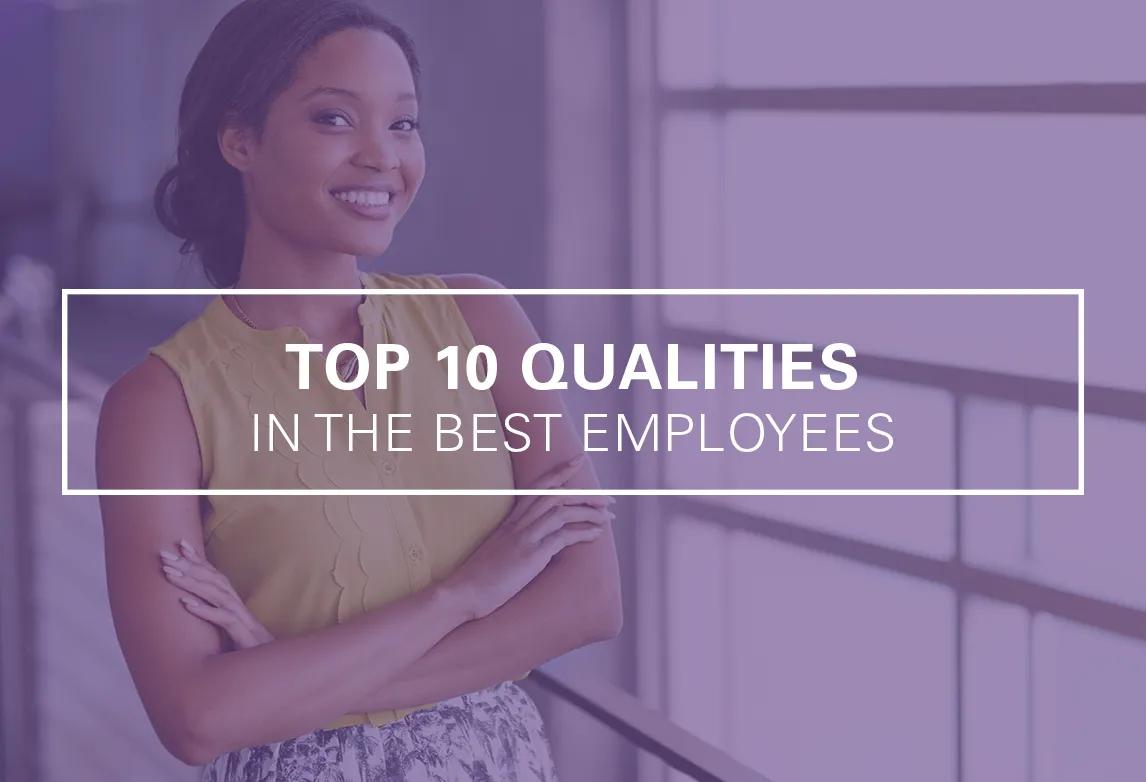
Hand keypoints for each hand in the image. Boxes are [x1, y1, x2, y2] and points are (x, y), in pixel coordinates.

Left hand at [159, 539, 274, 649]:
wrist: (272, 670)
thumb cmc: (247, 653)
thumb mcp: (229, 632)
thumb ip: (216, 619)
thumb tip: (194, 609)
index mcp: (233, 603)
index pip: (215, 575)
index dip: (199, 559)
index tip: (180, 544)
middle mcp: (237, 606)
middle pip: (213, 579)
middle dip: (188, 565)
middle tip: (164, 554)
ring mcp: (241, 619)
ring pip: (215, 594)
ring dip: (192, 583)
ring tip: (169, 574)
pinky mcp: (242, 635)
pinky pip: (222, 620)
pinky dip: (205, 610)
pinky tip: (186, 605)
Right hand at [442, 454, 614, 621]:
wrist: (462, 592)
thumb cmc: (479, 576)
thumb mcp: (499, 550)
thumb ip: (516, 540)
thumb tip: (537, 541)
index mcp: (511, 520)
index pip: (539, 486)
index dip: (561, 471)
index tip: (580, 460)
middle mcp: (518, 523)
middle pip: (555, 495)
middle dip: (585, 494)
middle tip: (609, 499)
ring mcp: (524, 538)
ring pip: (561, 512)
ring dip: (589, 512)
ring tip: (608, 517)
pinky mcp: (530, 555)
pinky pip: (561, 537)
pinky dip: (582, 533)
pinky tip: (596, 535)